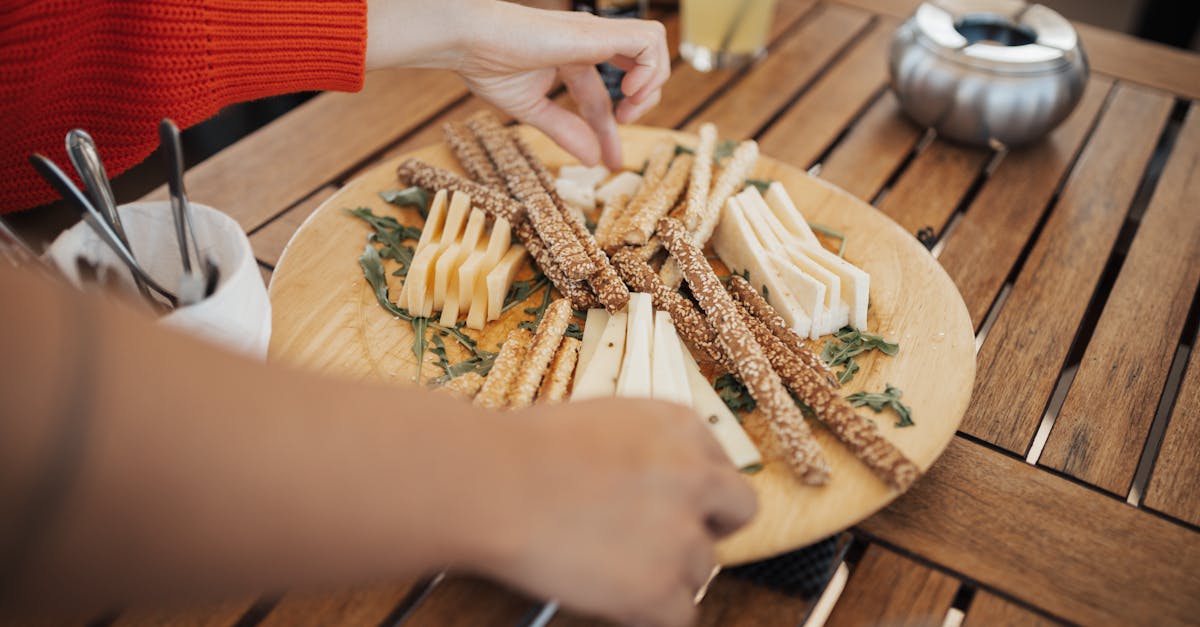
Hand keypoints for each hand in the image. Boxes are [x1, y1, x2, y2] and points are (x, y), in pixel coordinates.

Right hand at [366, 0, 669, 169]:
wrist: (469, 40)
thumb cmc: (487, 65)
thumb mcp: (532, 110)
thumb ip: (564, 131)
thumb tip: (592, 160)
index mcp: (570, 60)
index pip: (602, 98)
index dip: (611, 133)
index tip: (610, 163)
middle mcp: (589, 44)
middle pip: (640, 68)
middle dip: (643, 102)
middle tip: (622, 122)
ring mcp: (596, 34)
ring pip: (653, 47)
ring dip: (652, 83)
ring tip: (627, 107)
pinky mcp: (598, 31)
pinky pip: (649, 41)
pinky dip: (650, 69)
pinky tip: (626, 91)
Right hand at [470, 399, 756, 626]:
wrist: (491, 482)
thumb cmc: (522, 450)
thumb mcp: (602, 420)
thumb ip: (645, 450)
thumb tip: (650, 483)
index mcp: (682, 425)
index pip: (721, 466)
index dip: (695, 493)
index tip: (667, 506)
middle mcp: (696, 475)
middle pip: (737, 513)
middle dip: (705, 529)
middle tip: (657, 541)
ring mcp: (682, 533)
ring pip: (703, 570)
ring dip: (665, 573)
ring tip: (609, 565)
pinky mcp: (660, 586)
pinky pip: (681, 616)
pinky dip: (649, 613)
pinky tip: (613, 597)